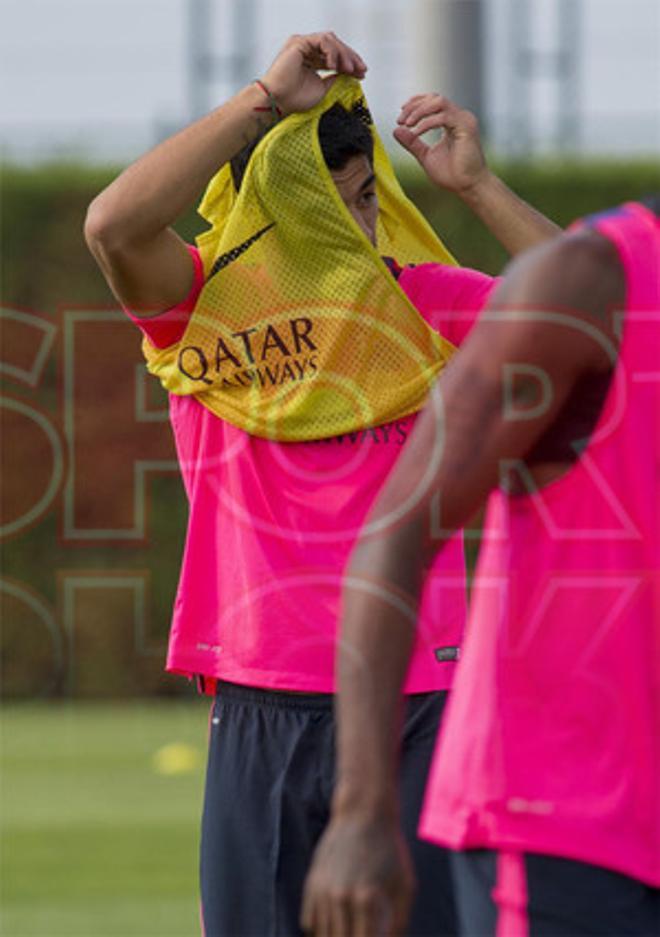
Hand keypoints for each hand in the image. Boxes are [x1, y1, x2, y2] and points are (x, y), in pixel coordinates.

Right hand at [262, 32, 366, 115]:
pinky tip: (333, 66)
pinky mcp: (299, 42)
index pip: (334, 56)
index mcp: (311, 60)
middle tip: (361, 69)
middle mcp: (306, 50)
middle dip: (350, 57)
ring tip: (349, 69)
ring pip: (330, 40)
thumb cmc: (295, 99)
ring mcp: (302, 44)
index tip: (362, 73)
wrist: (278, 101)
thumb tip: (350, 74)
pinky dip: (331, 51)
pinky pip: (322, 40)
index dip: (350, 63)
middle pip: (335, 45)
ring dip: (343, 54)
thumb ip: (335, 79)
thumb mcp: (323, 89)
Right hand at [301, 815, 414, 936]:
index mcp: (367, 900)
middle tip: (361, 933)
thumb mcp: (405, 885)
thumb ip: (399, 923)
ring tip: (349, 931)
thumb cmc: (390, 849)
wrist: (363, 813)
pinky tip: (334, 927)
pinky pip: (308, 922)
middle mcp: (341, 897)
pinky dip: (320, 931)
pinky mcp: (312, 882)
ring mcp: (323, 890)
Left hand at [394, 93, 488, 194]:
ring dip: (419, 111)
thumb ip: (412, 143)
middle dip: (414, 106)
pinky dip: (427, 123)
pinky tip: (416, 132)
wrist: (468, 187)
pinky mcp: (466, 127)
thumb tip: (396, 130)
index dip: (416, 102)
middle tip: (400, 121)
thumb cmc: (451, 174)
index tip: (401, 114)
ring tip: (407, 124)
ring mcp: (464, 120)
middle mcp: (460, 117)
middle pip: (434, 98)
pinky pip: (443, 117)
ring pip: (439, 102)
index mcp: (452, 121)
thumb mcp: (426, 156)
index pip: (433, 100)